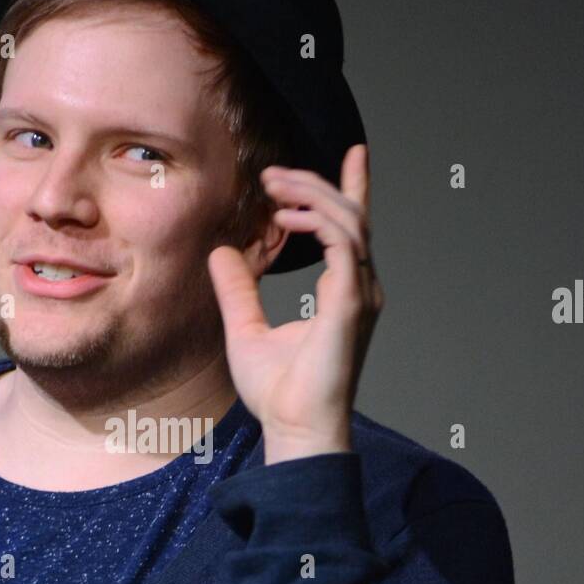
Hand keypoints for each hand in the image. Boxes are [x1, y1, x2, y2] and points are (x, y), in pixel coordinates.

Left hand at [206, 144, 381, 461]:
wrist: (295, 430)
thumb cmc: (279, 394)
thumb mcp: (245, 330)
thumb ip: (238, 290)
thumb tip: (223, 253)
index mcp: (344, 293)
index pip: (351, 230)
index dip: (354, 188)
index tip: (354, 152)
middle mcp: (359, 289)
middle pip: (350, 216)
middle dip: (315, 184)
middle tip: (273, 173)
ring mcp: (360, 296)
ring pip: (350, 222)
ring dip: (313, 195)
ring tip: (275, 186)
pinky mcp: (352, 305)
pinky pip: (344, 243)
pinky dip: (319, 221)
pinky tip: (289, 217)